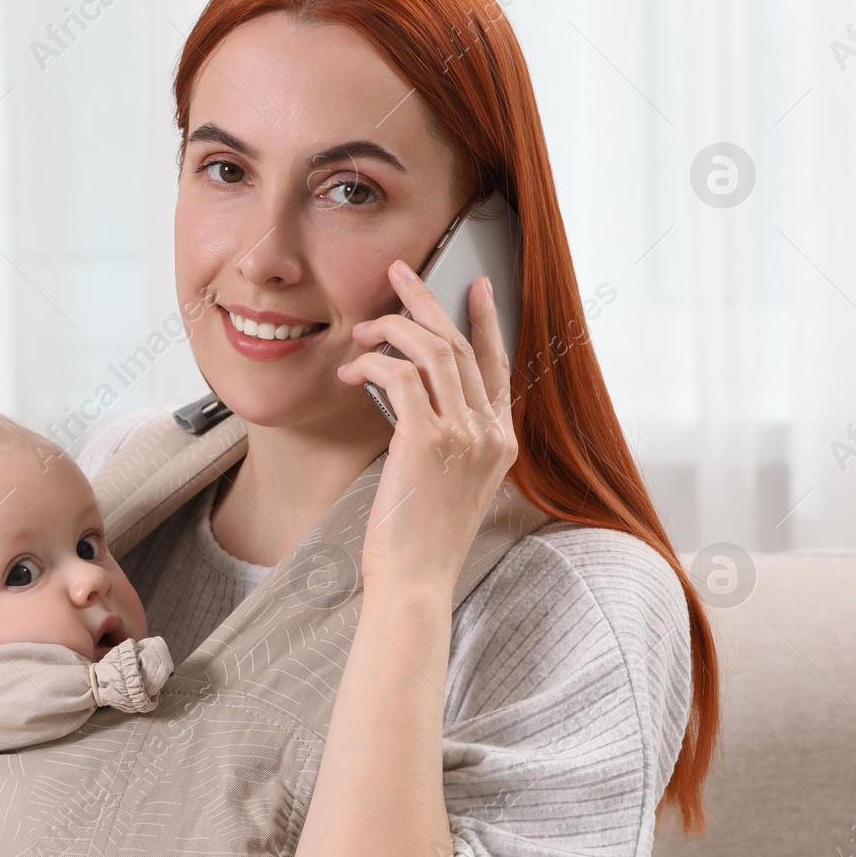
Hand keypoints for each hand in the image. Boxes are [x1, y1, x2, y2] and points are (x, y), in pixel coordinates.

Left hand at [335, 259, 516, 594]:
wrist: (415, 583)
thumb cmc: (421, 541)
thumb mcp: (450, 484)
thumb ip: (447, 441)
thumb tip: (414, 401)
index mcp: (501, 442)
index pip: (498, 365)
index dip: (486, 321)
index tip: (476, 288)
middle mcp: (490, 433)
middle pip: (463, 346)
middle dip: (429, 301)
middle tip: (401, 273)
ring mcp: (463, 435)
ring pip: (434, 351)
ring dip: (396, 327)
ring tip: (367, 324)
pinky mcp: (427, 441)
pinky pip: (401, 377)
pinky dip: (375, 363)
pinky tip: (354, 369)